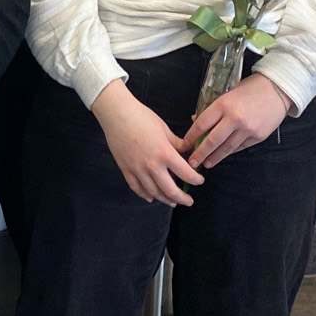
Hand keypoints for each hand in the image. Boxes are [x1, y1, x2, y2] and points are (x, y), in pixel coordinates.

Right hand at [91, 80, 203, 205]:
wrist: (116, 113)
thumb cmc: (141, 116)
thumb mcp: (164, 128)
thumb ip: (177, 143)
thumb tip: (187, 150)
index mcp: (165, 153)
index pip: (186, 174)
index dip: (196, 179)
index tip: (199, 180)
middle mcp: (152, 165)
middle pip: (170, 190)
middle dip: (183, 198)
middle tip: (189, 201)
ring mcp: (137, 169)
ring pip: (153, 192)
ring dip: (165, 199)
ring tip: (172, 202)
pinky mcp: (125, 169)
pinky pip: (136, 187)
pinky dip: (144, 195)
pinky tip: (150, 198)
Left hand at [183, 74, 290, 168]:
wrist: (276, 89)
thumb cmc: (248, 88)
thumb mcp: (226, 93)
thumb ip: (212, 108)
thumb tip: (196, 121)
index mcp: (223, 105)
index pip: (201, 124)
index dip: (191, 136)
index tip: (184, 145)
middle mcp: (234, 118)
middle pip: (212, 140)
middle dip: (200, 153)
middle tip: (192, 162)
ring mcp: (247, 129)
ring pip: (227, 148)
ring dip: (215, 157)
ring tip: (206, 163)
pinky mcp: (258, 137)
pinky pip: (240, 147)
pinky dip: (230, 152)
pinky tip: (223, 155)